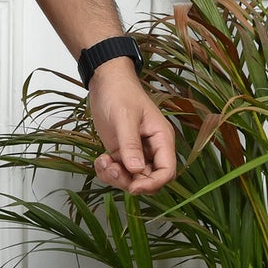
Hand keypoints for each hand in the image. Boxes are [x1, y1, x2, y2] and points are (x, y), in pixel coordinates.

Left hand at [88, 61, 176, 194]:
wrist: (105, 81)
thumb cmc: (120, 92)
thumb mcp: (125, 117)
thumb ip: (131, 144)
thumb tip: (137, 170)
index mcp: (162, 139)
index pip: (167, 171)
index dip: (153, 184)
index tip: (133, 186)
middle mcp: (152, 148)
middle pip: (150, 180)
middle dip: (130, 182)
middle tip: (112, 169)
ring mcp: (136, 152)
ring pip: (133, 179)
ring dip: (116, 177)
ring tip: (103, 161)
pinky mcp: (122, 152)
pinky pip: (119, 172)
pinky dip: (108, 172)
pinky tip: (100, 159)